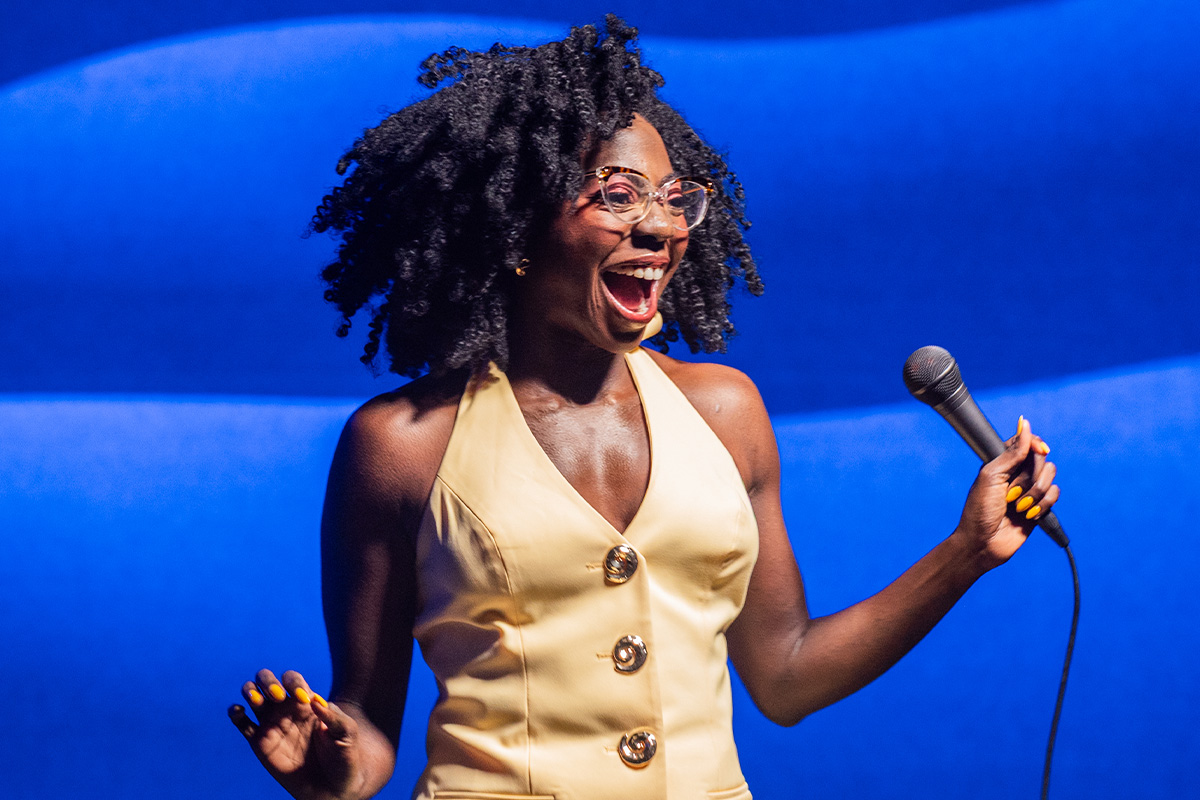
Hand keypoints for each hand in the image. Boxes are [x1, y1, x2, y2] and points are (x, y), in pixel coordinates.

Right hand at [228, 669, 364, 799]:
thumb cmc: (343, 757)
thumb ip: (334, 715)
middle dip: (268, 681)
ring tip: (257, 701)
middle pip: (267, 680)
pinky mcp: (259, 742)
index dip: (294, 683)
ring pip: (252, 695)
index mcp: (306, 701)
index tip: (303, 700)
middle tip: (277, 697)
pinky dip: (235, 713)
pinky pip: (241, 723)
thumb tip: (314, 700)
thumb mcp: (347, 733)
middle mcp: (285, 708)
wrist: (331, 787)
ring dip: (250, 691)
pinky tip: (239, 712)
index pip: (292, 679)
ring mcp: (271, 724)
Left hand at [954, 416, 1059, 570]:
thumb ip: (1012, 452)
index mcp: (1002, 462)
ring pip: (1050, 475)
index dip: (1035, 444)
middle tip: (1012, 491)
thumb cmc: (979, 509)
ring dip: (1035, 492)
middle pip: (1041, 458)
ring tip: (1017, 506)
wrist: (983, 542)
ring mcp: (1029, 489)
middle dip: (1030, 475)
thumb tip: (1025, 424)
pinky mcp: (1040, 506)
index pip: (1025, 442)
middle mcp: (1017, 473)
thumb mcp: (992, 476)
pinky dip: (1043, 504)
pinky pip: (1055, 494)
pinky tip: (1028, 515)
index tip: (1039, 450)